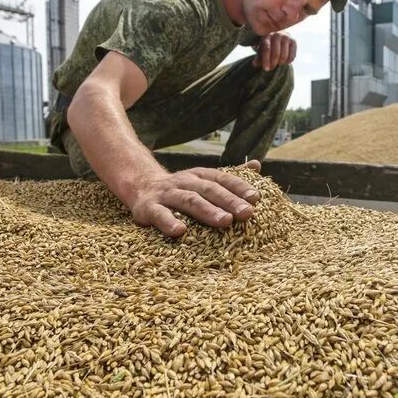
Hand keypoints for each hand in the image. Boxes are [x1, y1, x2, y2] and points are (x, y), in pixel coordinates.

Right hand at [128, 160, 262, 236]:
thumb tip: (257, 165)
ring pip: (188, 200)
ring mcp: (166, 194)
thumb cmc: (181, 188)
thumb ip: (229, 176)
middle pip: (209, 190)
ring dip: (207, 211)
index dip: (239, 187)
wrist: (140, 186)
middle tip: (247, 213)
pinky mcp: (148, 208)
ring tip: (225, 221)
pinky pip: (159, 215)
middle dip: (229, 201)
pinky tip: (180, 232)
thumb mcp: (203, 179)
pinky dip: (169, 222)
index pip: (222, 179)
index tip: (256, 198)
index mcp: (199, 175)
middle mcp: (184, 182)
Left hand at [252, 32, 296, 70]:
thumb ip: (258, 58)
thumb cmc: (267, 46)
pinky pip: (292, 56)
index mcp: (266, 36)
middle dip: (273, 64)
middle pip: (276, 54)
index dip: (266, 60)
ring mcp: (286, 37)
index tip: (266, 69)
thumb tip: (254, 63)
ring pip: (284, 56)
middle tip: (271, 67)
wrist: (278, 37)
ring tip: (277, 63)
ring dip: (280, 63)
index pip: (267, 49)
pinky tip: (284, 61)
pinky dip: (288, 62)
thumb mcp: (261, 51)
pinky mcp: (293, 41)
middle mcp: (277, 35)